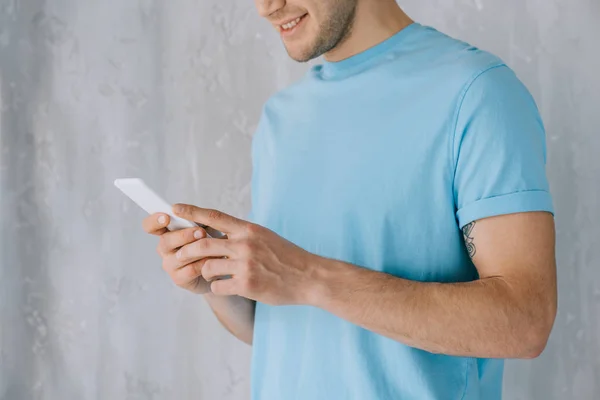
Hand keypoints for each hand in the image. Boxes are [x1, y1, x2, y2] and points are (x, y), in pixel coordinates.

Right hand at [142, 213, 212, 293]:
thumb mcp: (205, 227)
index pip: (150, 226)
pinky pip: (190, 270)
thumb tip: (192, 212)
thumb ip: (196, 219)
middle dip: (183, 235)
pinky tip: (215, 258)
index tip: (166, 217)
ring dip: (196, 249)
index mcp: (167, 232)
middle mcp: (165, 249)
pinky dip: (204, 263)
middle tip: (201, 232)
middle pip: (165, 241)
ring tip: (212, 244)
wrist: (219, 267)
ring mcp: (170, 265)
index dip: (154, 221)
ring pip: (179, 256)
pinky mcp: (179, 279)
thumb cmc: (210, 243)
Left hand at [172, 204, 318, 305]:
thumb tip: (218, 232)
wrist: (309, 276)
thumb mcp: (265, 236)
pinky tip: (226, 286)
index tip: (175, 208)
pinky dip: (217, 287)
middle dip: (187, 250)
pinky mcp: (247, 284)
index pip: (214, 216)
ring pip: (207, 266)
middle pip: (203, 243)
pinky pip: (218, 286)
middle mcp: (245, 244)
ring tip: (212, 274)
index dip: (192, 212)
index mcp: (249, 229)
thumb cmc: (287, 257)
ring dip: (205, 271)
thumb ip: (243, 234)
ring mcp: (246, 264)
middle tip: (181, 255)